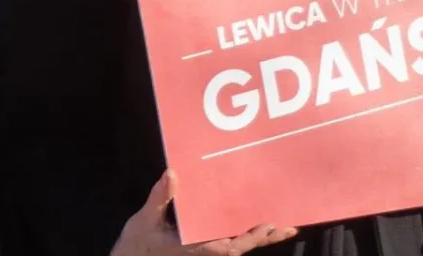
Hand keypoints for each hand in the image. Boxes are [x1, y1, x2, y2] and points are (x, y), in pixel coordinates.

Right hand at [110, 171, 294, 255]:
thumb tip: (172, 174)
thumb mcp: (145, 220)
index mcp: (193, 248)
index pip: (226, 247)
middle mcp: (203, 252)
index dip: (249, 239)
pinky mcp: (202, 249)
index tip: (267, 227)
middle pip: (239, 248)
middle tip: (287, 227)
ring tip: (284, 227)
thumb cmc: (136, 244)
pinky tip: (261, 226)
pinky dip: (247, 236)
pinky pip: (229, 244)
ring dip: (259, 238)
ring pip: (237, 247)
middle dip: (263, 239)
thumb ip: (160, 198)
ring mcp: (204, 252)